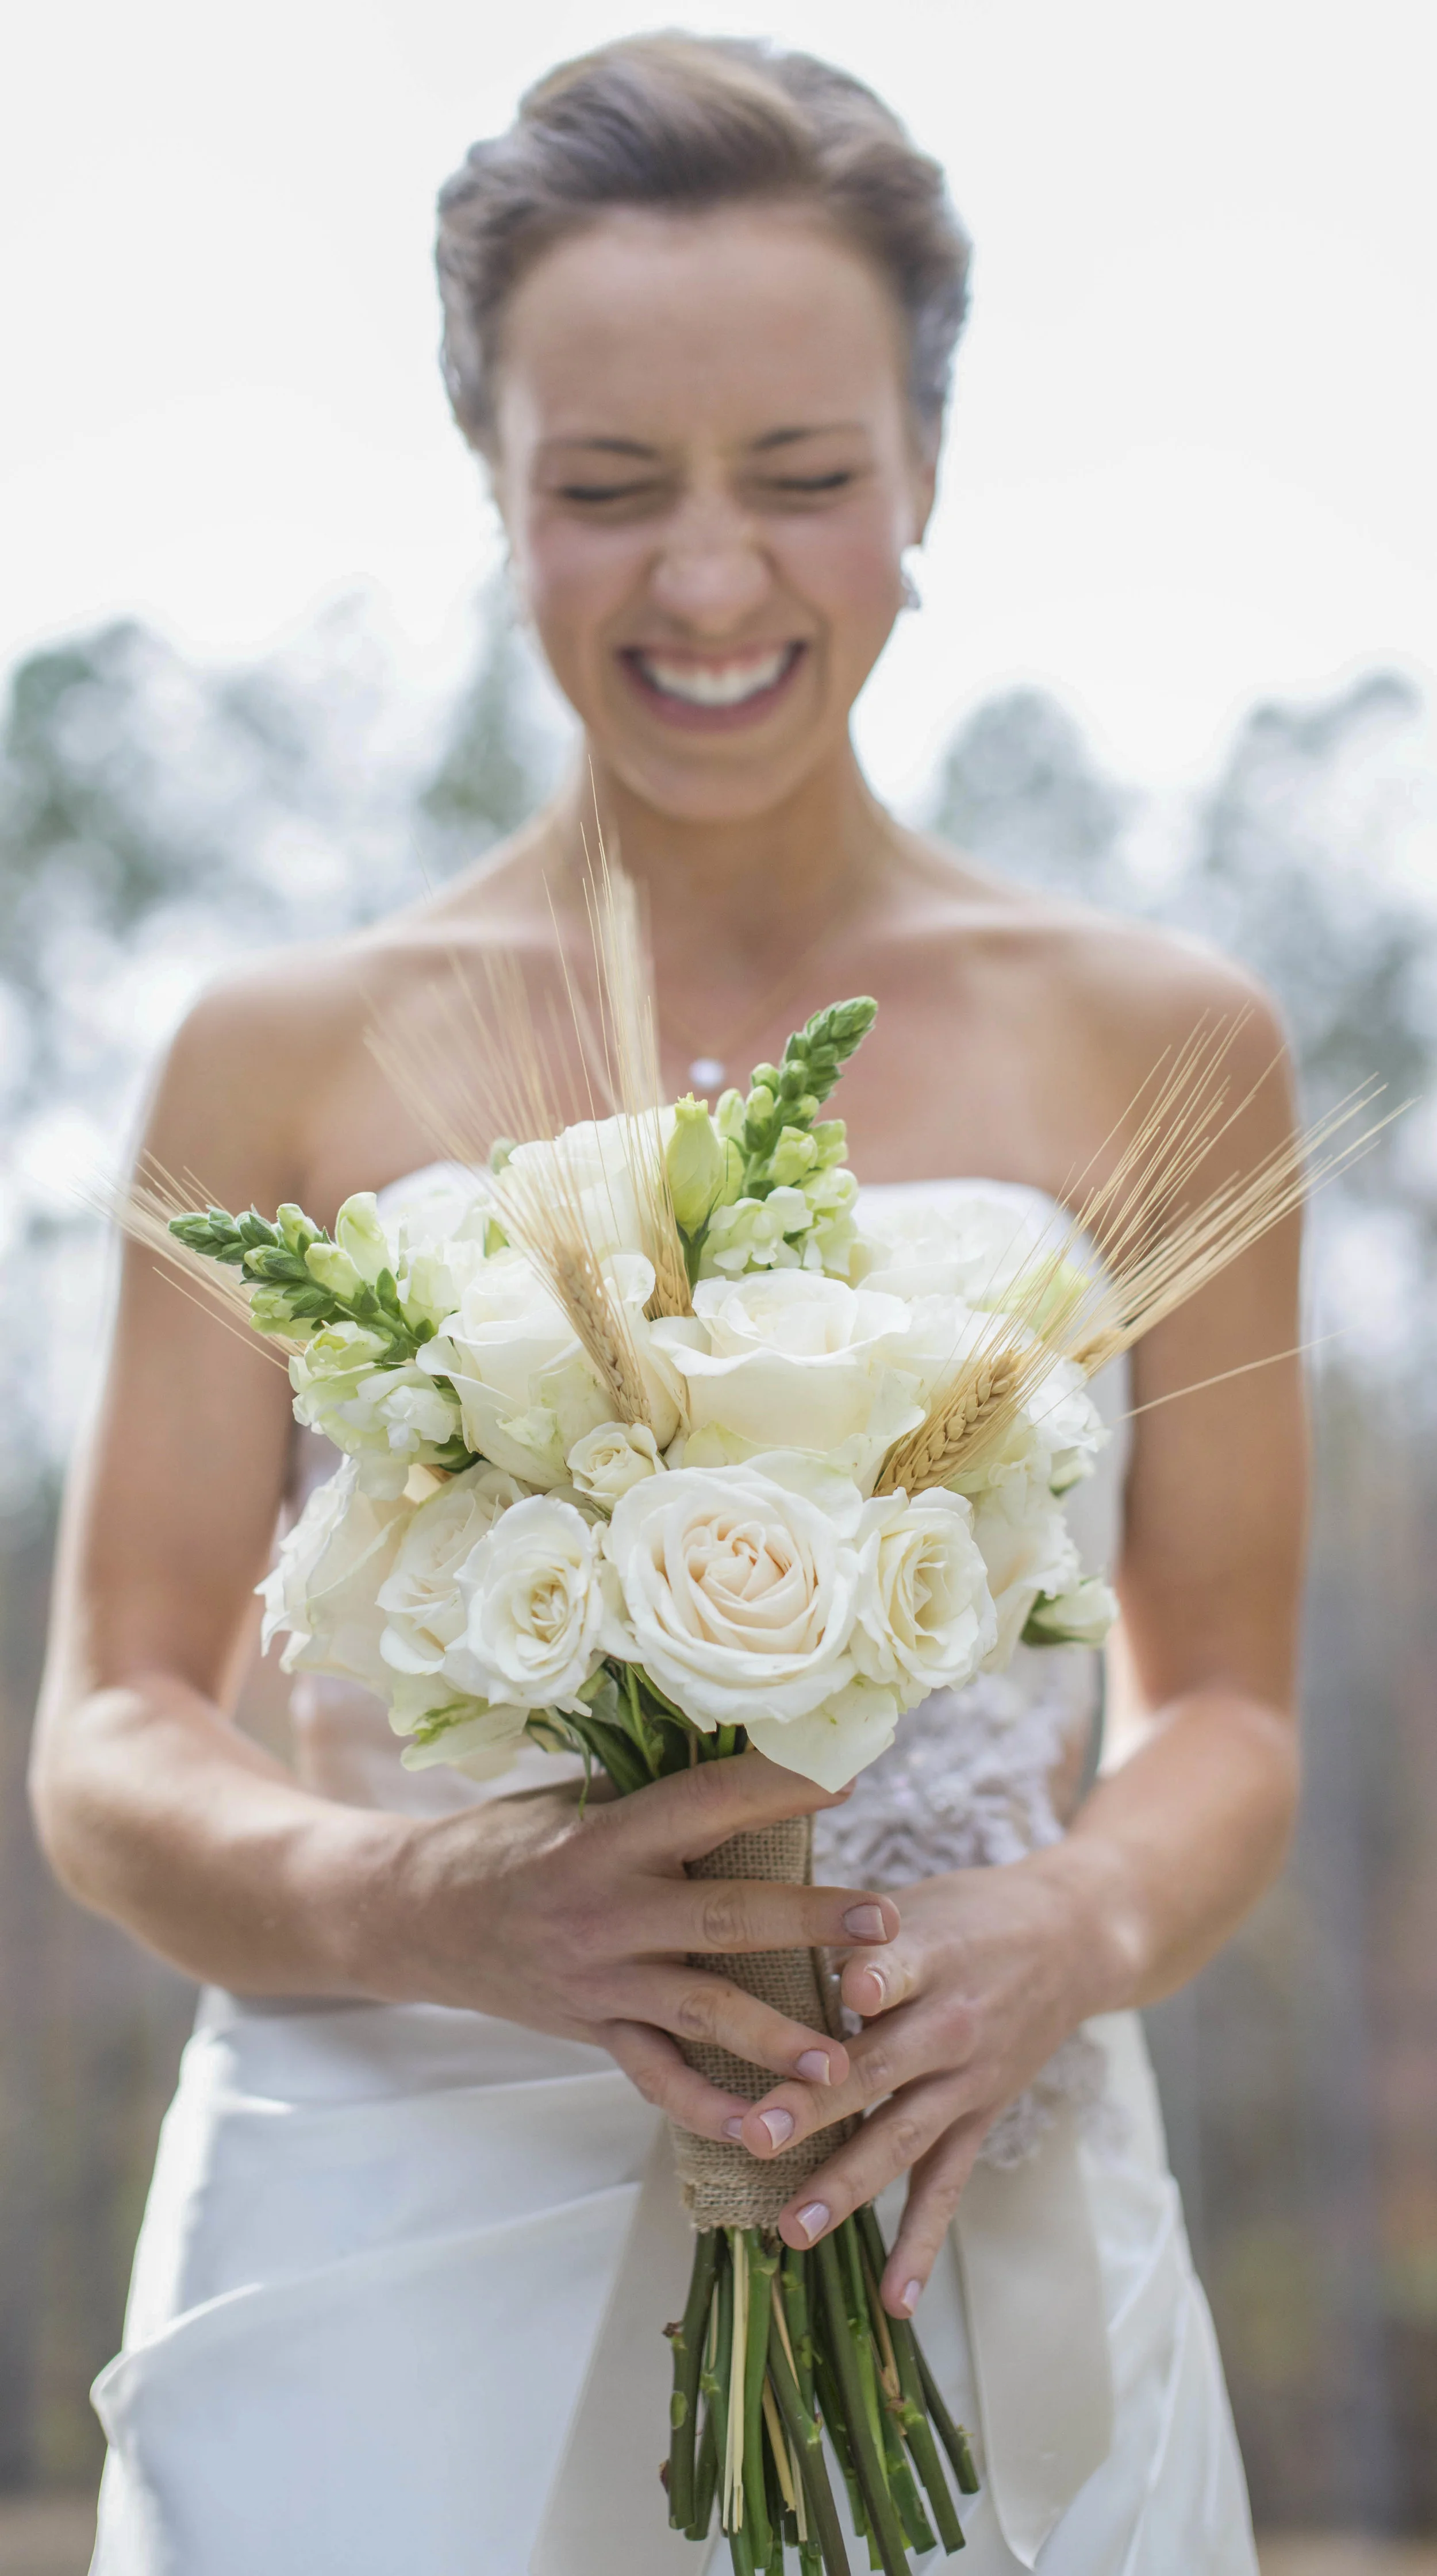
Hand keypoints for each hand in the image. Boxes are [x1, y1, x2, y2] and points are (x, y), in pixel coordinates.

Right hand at [365, 1750, 899, 2142]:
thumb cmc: (508, 1844)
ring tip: (841, 2058)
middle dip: (806, 1920)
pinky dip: (712, 2109)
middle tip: (882, 1920)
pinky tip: (768, 2133)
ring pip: (701, 2008)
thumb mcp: (575, 1804)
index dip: (778, 1788)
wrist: (414, 1917)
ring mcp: (598, 1980)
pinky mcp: (593, 2030)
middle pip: (721, 1915)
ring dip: (775, 2035)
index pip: (706, 1804)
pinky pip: (658, 2077)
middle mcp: (605, 1910)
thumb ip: (657, 1799)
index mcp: (606, 1837)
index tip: (848, 1777)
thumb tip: (757, 1757)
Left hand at [732, 1852, 1103, 2315]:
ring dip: (846, 2186)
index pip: (895, 1969)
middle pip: (876, 2067)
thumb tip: (755, 1944)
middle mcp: (949, 2024)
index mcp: (930, 1955)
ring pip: (900, 2139)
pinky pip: (946, 2187)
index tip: (844, 1991)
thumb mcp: (919, 1901)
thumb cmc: (971, 1913)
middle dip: (814, 2106)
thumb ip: (847, 1931)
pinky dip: (920, 2244)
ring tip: (792, 2230)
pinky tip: (894, 2301)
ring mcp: (967, 2080)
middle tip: (756, 2137)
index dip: (868, 1980)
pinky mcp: (980, 2117)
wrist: (1074, 1940)